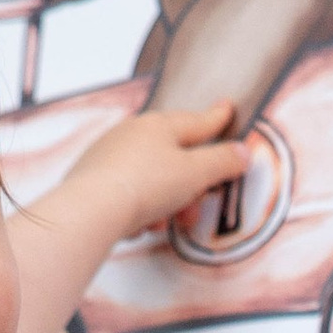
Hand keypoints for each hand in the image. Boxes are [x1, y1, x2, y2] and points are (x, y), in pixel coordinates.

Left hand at [55, 99, 250, 250]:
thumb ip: (223, 163)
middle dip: (190, 186)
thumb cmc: (144, 186)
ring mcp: (111, 154)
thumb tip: (241, 153)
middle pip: (175, 156)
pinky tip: (137, 223)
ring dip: (164, 202)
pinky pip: (128, 191)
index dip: (218, 118)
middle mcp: (133, 133)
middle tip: (195, 206)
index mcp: (160, 125)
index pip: (198, 121)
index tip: (227, 108)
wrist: (91, 209)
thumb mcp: (196, 174)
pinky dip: (138, 208)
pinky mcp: (93, 177)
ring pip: (152, 178)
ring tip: (162, 223)